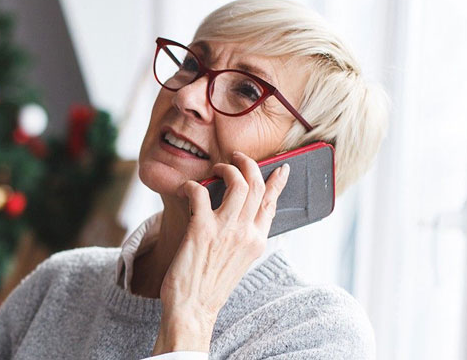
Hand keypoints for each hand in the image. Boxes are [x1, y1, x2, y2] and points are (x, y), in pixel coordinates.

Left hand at [151, 151, 289, 353]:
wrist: (193, 309)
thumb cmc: (210, 286)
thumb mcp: (238, 262)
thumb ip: (243, 238)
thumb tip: (240, 217)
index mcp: (257, 241)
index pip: (272, 204)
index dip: (277, 182)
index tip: (281, 168)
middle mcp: (246, 233)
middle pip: (257, 185)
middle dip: (248, 164)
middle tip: (235, 157)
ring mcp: (225, 230)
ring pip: (238, 182)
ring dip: (226, 168)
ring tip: (216, 168)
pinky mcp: (201, 229)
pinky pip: (199, 192)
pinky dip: (191, 184)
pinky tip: (185, 188)